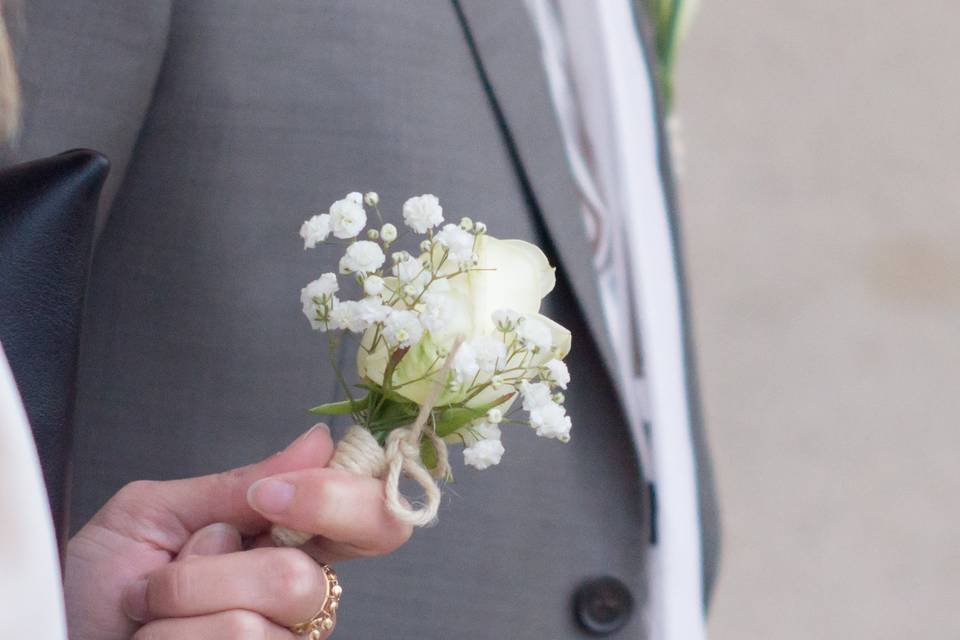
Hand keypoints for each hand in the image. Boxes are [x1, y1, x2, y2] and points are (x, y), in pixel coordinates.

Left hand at [65, 425, 411, 639]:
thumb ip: (239, 485)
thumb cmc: (95, 584)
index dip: (342, 502)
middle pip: (306, 579)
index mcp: (288, 541)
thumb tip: (319, 442)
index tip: (275, 497)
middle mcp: (295, 599)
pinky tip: (155, 638)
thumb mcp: (156, 512)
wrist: (54, 631)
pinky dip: (168, 635)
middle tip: (179, 557)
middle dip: (219, 568)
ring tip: (151, 607)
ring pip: (255, 620)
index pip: (370, 521)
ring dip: (179, 602)